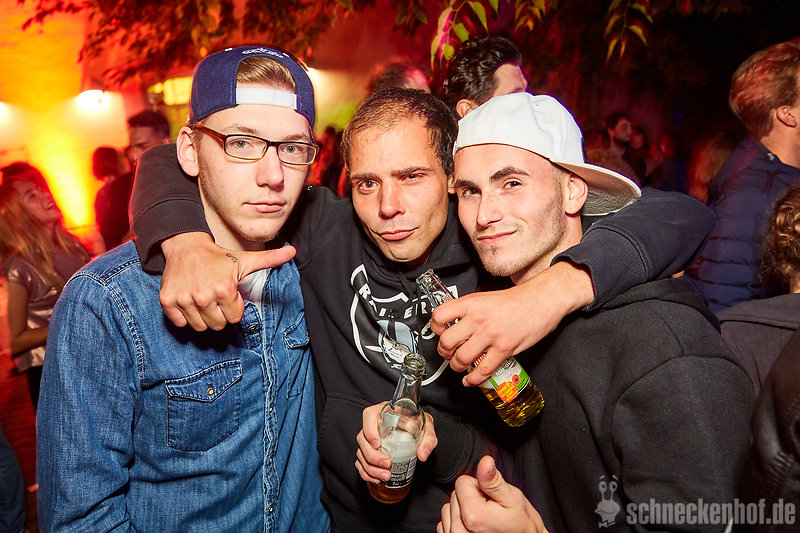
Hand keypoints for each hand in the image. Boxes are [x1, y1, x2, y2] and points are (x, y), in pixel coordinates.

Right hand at [160, 232, 295, 330]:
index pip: (234, 318)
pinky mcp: (167, 301)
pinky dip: (185, 316)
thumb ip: (270, 259)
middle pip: (218, 325)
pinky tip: (190, 300)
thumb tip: (293, 251)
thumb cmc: (219, 257)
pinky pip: (180, 323)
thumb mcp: (245, 259)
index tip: (228, 294)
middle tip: (216, 298)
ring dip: (203, 316)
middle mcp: (203, 296)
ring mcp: (184, 299)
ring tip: (204, 299)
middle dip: (220, 314)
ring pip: (199, 327)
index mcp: (224, 289)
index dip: (233, 307)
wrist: (186, 246)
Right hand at [355, 403, 436, 483]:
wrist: (418, 430)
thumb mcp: (427, 428)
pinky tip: (376, 479)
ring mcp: (369, 439)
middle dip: (372, 455)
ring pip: (361, 452)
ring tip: (385, 476)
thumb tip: (422, 455)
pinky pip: (361, 462)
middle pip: (363, 439)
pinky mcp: (370, 452)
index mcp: (384, 413)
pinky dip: (366, 473)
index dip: (369, 430)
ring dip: (370, 467)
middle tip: (387, 464)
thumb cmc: (420, 424)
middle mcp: (373, 425)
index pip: (369, 416)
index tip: (378, 444)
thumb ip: (428, 440)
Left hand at [430, 261, 592, 385]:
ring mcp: (491, 334)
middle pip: (447, 342)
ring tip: (459, 366)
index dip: (435, 328)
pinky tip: (470, 380)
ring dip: (456, 367)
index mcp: (471, 303)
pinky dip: (473, 379)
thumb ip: (469, 311)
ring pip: (461, 359)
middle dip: (444, 353)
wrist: (542, 300)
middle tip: (448, 354)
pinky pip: (482, 370)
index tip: (440, 333)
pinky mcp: (504, 349)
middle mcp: (478, 318)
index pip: (439, 316)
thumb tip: (454, 325)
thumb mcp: (485, 297)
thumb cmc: (516, 300)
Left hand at [437, 456, 547, 532]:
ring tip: (484, 518)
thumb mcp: (512, 498)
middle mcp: (459, 529)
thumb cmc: (520, 523)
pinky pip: (447, 521)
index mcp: (472, 514)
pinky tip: (476, 526)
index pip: (462, 481)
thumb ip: (493, 480)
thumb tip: (485, 461)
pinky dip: (459, 520)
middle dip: (472, 497)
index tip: (491, 498)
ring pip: (450, 506)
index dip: (479, 486)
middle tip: (490, 508)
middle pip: (456, 493)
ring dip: (465, 509)